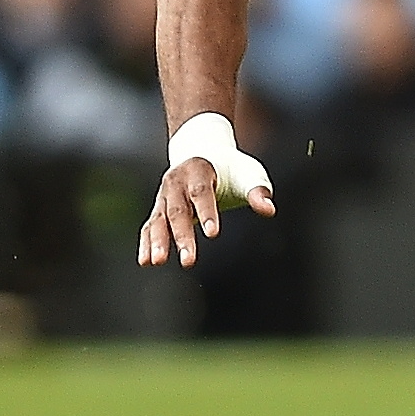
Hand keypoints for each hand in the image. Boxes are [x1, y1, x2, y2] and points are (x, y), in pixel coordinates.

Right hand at [138, 115, 275, 268]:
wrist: (204, 153)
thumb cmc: (231, 168)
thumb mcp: (248, 173)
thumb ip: (258, 191)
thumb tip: (269, 210)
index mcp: (198, 169)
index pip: (202, 192)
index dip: (207, 212)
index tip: (213, 234)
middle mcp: (176, 182)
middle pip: (178, 211)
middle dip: (182, 236)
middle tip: (189, 261)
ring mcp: (164, 196)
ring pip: (159, 220)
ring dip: (157, 242)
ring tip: (156, 262)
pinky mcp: (160, 209)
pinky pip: (150, 226)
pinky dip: (146, 243)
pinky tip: (145, 261)